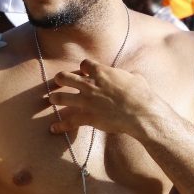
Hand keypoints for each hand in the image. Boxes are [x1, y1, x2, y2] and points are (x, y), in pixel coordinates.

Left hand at [49, 59, 168, 140]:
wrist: (140, 113)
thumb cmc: (141, 95)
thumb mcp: (135, 78)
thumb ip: (127, 76)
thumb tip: (130, 76)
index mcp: (102, 72)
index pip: (84, 64)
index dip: (82, 68)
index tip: (83, 71)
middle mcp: (90, 85)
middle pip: (66, 77)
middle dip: (60, 78)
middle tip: (58, 80)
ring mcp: (86, 101)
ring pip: (61, 98)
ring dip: (55, 98)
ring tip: (51, 99)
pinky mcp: (87, 117)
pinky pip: (68, 122)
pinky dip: (60, 126)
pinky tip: (53, 128)